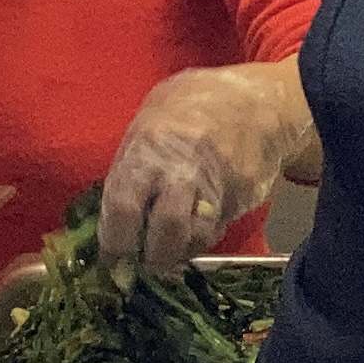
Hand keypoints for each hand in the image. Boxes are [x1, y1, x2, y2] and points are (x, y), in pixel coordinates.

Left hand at [98, 63, 311, 275]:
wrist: (255, 100)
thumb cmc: (189, 108)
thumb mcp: (148, 124)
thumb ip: (131, 167)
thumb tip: (108, 215)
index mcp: (148, 152)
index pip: (123, 209)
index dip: (114, 243)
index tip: (112, 260)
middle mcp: (183, 172)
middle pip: (166, 231)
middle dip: (153, 257)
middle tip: (145, 262)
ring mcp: (217, 186)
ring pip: (196, 238)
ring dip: (180, 252)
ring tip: (171, 248)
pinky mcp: (242, 198)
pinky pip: (217, 229)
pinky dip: (203, 236)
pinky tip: (196, 225)